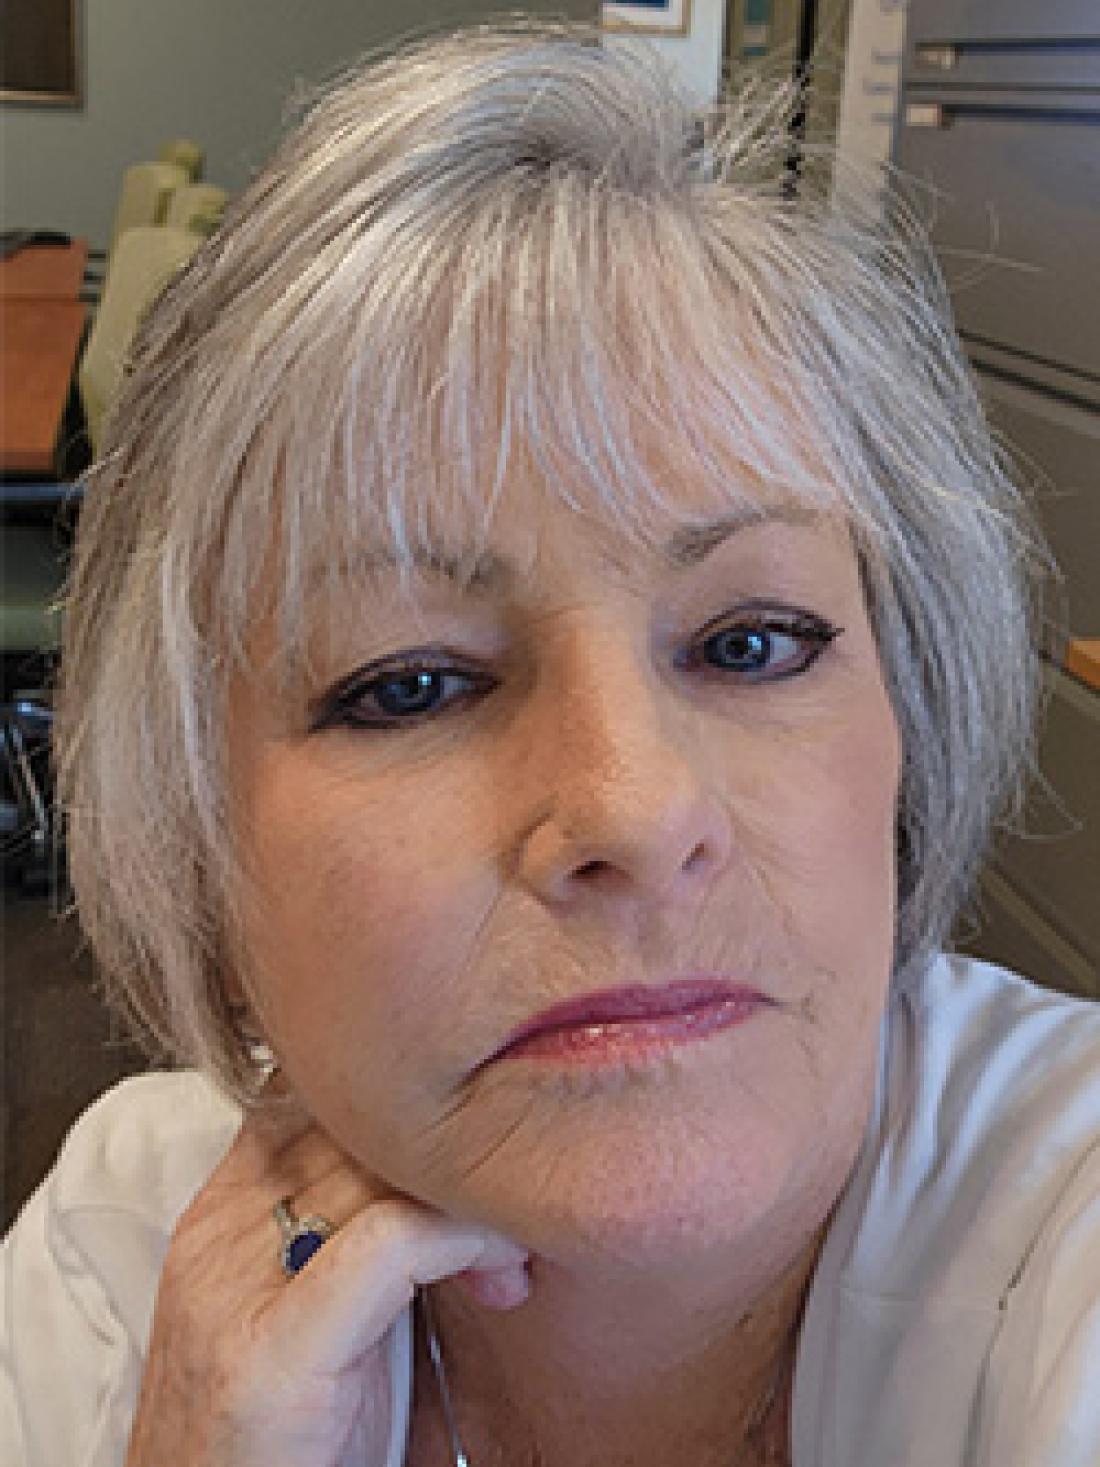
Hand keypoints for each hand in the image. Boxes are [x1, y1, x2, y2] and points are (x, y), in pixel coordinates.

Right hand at [124, 1082, 529, 1466]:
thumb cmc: (291, 1447)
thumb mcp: (320, 1312)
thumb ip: (356, 1230)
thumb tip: (454, 1165)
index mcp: (218, 1212)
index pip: (316, 1092)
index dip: (408, 1115)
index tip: (473, 1167)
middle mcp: (215, 1232)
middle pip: (355, 1121)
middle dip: (446, 1155)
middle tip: (512, 1219)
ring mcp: (231, 1287)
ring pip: (380, 1165)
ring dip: (471, 1198)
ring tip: (511, 1260)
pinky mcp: (271, 1355)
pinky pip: (390, 1239)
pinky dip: (464, 1236)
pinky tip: (498, 1273)